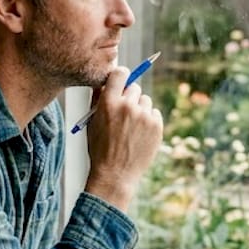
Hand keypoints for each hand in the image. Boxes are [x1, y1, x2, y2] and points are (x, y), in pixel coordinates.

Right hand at [83, 66, 162, 210]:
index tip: (121, 81)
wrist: (115, 174)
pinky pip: (154, 113)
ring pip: (145, 101)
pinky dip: (149, 120)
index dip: (121, 76)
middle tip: (124, 111)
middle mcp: (128, 106)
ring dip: (140, 109)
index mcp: (109, 103)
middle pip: (134, 87)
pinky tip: (139, 134)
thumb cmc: (100, 148)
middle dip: (129, 97)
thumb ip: (97, 99)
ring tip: (131, 127)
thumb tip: (103, 82)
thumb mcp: (92, 122)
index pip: (120, 73)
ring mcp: (144, 116)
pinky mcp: (157, 126)